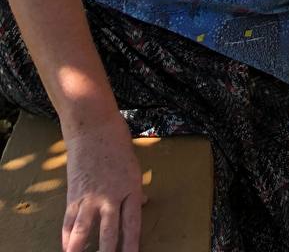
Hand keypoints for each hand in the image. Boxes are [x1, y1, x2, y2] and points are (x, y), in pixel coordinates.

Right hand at [62, 115, 143, 251]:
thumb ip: (135, 188)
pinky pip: (69, 220)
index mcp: (130, 188)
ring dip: (80, 250)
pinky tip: (66, 248)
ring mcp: (91, 196)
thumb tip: (144, 203)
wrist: (94, 127)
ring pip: (85, 231)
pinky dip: (67, 236)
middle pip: (109, 233)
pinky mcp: (74, 193)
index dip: (132, 244)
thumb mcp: (133, 165)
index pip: (132, 223)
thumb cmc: (117, 143)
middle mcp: (111, 196)